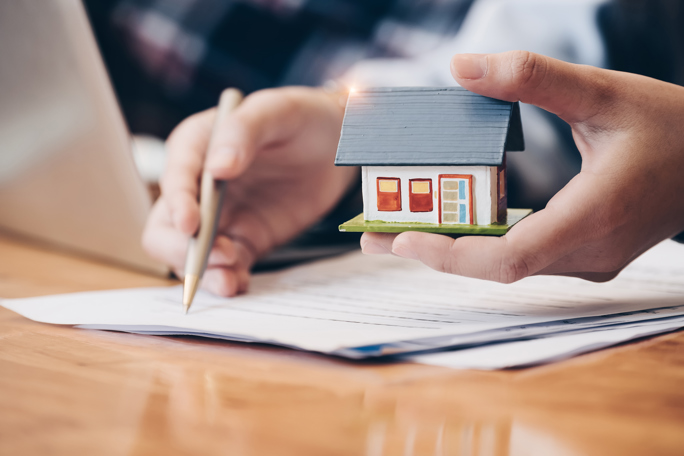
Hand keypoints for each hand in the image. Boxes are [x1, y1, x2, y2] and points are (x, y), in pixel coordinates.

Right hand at [143, 87, 355, 295]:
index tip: (192, 225)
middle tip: (216, 257)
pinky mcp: (246, 238)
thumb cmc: (301, 117)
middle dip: (182, 249)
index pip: (175, 178)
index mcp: (196, 147)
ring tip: (229, 281)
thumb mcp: (275, 111)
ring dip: (204, 272)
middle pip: (166, 226)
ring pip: (192, 254)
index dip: (177, 203)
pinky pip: (227, 265)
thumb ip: (244, 132)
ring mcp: (221, 217)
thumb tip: (217, 168)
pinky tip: (239, 283)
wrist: (336, 143)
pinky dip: (228, 278)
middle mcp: (199, 186)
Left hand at [362, 51, 683, 281]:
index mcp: (590, 218)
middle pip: (494, 267)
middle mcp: (586, 252)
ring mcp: (587, 259)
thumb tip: (463, 66)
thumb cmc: (671, 126)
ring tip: (399, 228)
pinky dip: (482, 243)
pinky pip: (522, 256)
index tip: (399, 240)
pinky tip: (451, 224)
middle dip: (433, 251)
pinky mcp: (585, 253)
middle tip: (374, 233)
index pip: (506, 260)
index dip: (449, 256)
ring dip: (453, 249)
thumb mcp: (604, 93)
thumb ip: (534, 78)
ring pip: (506, 266)